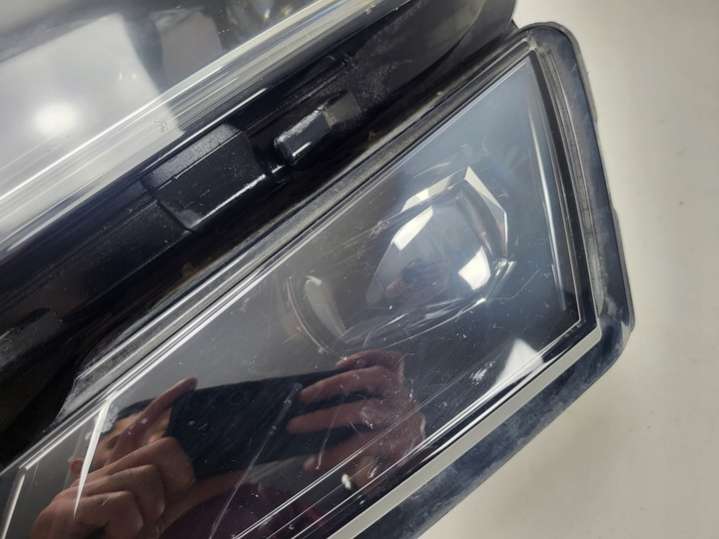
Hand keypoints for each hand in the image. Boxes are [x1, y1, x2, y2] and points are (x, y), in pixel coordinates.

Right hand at [31, 379, 243, 538]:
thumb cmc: (112, 537)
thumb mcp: (160, 514)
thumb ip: (191, 494)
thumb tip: (234, 473)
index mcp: (123, 471)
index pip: (145, 427)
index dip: (167, 403)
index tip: (191, 383)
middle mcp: (104, 471)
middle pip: (161, 448)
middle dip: (175, 479)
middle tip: (160, 510)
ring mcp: (83, 488)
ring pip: (144, 478)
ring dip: (147, 514)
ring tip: (130, 532)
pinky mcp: (69, 508)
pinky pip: (120, 503)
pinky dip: (127, 526)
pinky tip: (114, 536)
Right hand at [287, 350, 424, 488]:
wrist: (419, 448)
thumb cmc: (393, 460)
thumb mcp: (379, 472)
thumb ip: (353, 465)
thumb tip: (314, 460)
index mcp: (401, 441)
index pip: (364, 446)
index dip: (334, 455)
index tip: (309, 465)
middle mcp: (404, 413)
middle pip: (363, 410)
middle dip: (324, 418)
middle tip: (295, 424)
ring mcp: (404, 393)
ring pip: (375, 377)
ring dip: (337, 383)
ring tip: (310, 392)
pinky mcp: (403, 378)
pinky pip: (390, 360)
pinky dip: (367, 357)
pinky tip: (342, 364)